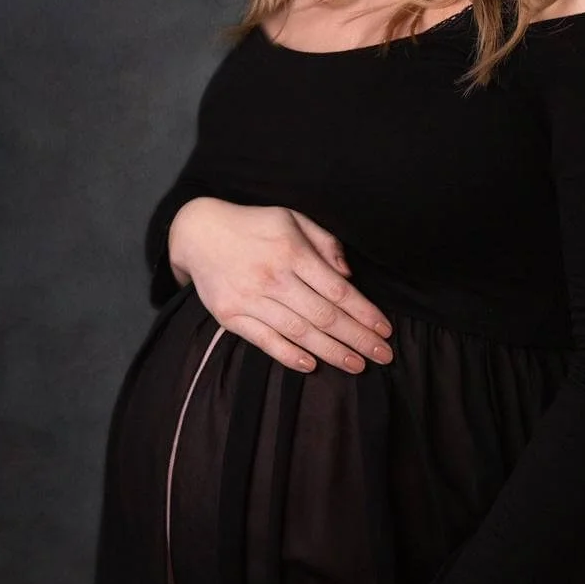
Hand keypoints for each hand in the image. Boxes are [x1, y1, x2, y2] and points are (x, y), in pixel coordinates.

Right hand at [167, 200, 393, 374]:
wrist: (199, 232)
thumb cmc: (255, 225)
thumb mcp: (293, 218)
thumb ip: (325, 242)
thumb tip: (349, 275)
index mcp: (292, 251)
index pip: (338, 290)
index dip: (364, 313)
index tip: (385, 330)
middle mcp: (272, 277)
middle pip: (323, 316)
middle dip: (358, 339)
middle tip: (383, 356)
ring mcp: (249, 298)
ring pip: (299, 332)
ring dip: (332, 352)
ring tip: (357, 365)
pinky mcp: (230, 315)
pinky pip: (264, 341)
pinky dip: (289, 355)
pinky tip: (312, 365)